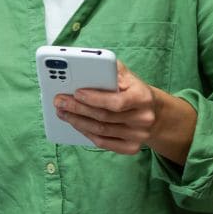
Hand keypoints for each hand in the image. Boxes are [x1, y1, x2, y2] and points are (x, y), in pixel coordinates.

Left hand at [53, 60, 195, 162]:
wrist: (153, 112)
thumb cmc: (132, 90)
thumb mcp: (127, 76)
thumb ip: (110, 69)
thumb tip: (85, 65)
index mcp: (143, 97)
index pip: (116, 101)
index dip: (94, 98)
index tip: (76, 92)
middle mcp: (143, 119)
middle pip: (104, 117)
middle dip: (78, 109)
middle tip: (59, 101)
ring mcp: (138, 136)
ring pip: (101, 131)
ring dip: (77, 121)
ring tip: (62, 112)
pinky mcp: (131, 148)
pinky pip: (103, 143)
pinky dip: (86, 133)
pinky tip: (75, 123)